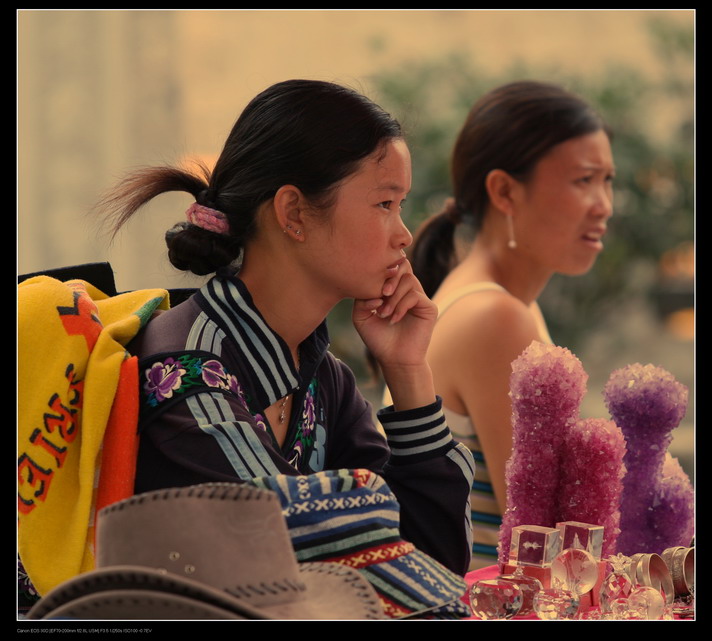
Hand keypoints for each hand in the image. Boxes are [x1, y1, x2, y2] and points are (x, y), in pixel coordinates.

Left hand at [352, 260, 437, 409]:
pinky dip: (401, 306)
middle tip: (381, 295)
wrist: (395, 360)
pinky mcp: (429, 307)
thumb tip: (376, 289)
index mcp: (393, 289)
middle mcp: (408, 290)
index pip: (391, 266)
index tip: (369, 288)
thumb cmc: (378, 339)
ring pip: (408, 280)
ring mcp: (419, 298)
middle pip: (403, 265)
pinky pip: (414, 296)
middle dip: (389, 278)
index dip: (381, 270)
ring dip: (393, 297)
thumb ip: (362, 298)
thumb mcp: (362, 316)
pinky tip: (393, 320)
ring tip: (384, 314)